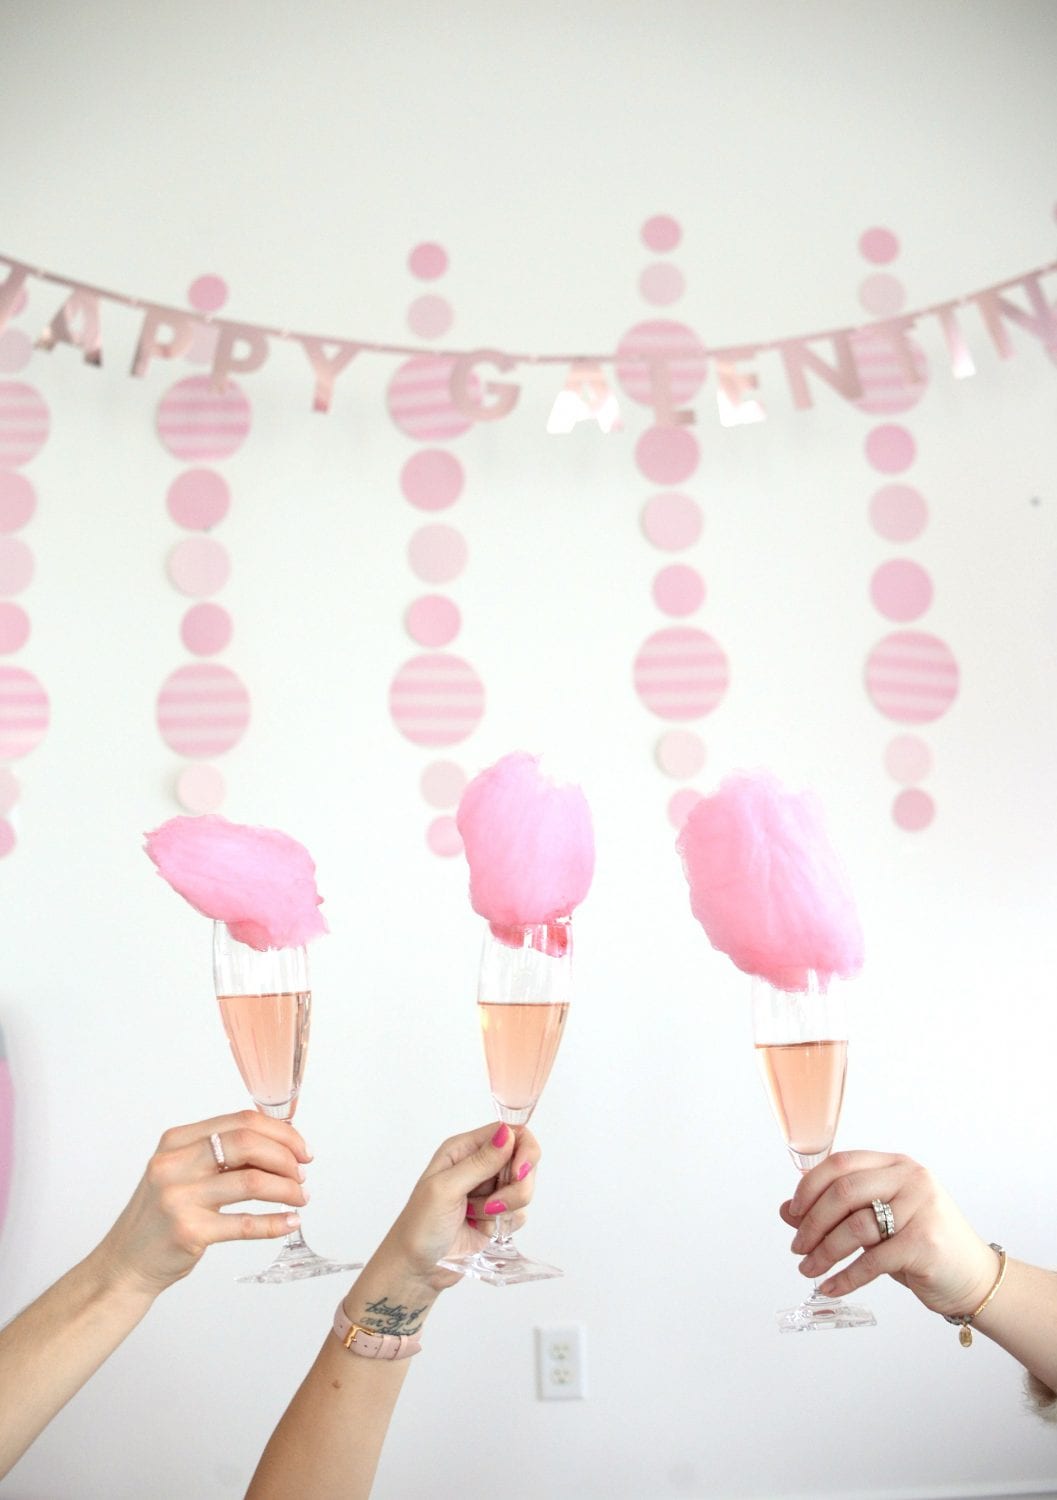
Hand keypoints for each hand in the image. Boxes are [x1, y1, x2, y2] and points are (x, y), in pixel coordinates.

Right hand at [92, 1110, 312, 1297]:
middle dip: (286, 1156)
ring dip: (287, 1189)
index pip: (241, 1121)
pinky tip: (290, 1222)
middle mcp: (175, 1164)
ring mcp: (180, 1198)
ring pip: (252, 1181)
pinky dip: (275, 1222)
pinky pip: (245, 1223)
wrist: (125, 1263)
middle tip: (303, 1173)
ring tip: (300, 1197)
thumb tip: (279, 1145)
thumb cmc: (160, 1216)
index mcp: (176, 1141)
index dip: (280, 1133)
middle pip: (248, 1143)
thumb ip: (220, 1154)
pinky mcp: (189, 1232)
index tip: (301, 1149)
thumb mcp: (181, 1172)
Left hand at [373, 1121, 539, 1293]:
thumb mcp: (445, 1189)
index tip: (519, 1173)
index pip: (510, 1132)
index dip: (523, 1149)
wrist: (417, 1269)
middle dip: (515, 1187)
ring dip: (505, 1208)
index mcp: (464, 1149)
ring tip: (476, 1217)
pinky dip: (504, 1224)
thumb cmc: (420, 1226)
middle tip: (491, 1205)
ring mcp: (490, 1191)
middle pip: (524, 1161)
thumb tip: (508, 1133)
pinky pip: (520, 1214)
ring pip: (524, 1189)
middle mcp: (479, 1166)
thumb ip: (479, 1162)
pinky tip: (480, 1229)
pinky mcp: (497, 1216)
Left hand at [780, 1150, 999, 1315]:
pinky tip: (830, 1288)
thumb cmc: (921, 1244)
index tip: (794, 1212)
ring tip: (809, 1269)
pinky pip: (873, 1261)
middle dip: (812, 1222)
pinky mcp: (925, 1243)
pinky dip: (845, 1278)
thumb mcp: (878, 1221)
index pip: (841, 1163)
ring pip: (855, 1227)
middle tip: (797, 1246)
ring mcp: (921, 1209)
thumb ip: (837, 1211)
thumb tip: (787, 1211)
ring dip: (824, 1252)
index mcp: (896, 1165)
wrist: (974, 1278)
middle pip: (844, 1192)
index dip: (810, 1187)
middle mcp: (910, 1179)